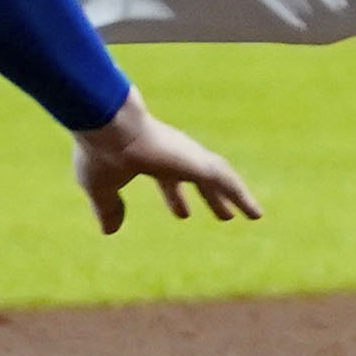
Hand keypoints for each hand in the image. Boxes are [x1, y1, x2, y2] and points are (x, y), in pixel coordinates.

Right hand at [72, 93, 261, 233]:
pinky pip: (227, 181)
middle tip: (224, 216)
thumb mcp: (100, 188)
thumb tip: (110, 230)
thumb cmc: (99, 152)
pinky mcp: (197, 161)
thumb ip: (108, 208)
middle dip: (210, 198)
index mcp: (147, 160)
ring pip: (219, 178)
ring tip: (252, 215)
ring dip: (232, 198)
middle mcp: (171, 155)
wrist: (107, 125)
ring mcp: (186, 156)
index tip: (183, 214)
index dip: (175, 197)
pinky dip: (243, 197)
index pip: (167, 180)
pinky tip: (255, 214)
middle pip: (198, 179)